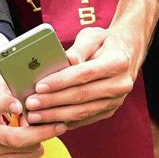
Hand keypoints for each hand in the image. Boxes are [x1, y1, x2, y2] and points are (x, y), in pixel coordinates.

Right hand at [0, 69, 66, 157]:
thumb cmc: (3, 93)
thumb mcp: (8, 86)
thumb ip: (19, 93)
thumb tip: (40, 100)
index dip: (6, 105)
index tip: (20, 106)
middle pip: (12, 137)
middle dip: (39, 133)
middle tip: (59, 126)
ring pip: (21, 149)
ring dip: (40, 140)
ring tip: (52, 128)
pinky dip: (35, 149)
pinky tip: (41, 139)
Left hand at [23, 0, 158, 130]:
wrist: (126, 53)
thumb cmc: (104, 41)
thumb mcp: (93, 35)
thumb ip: (79, 47)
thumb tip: (67, 60)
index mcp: (117, 62)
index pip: (84, 74)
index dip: (61, 81)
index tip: (40, 86)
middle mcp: (120, 84)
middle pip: (82, 95)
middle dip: (53, 101)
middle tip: (31, 104)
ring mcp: (117, 100)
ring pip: (83, 111)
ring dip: (57, 116)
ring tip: (35, 115)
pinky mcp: (110, 110)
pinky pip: (87, 118)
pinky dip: (67, 121)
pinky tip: (49, 122)